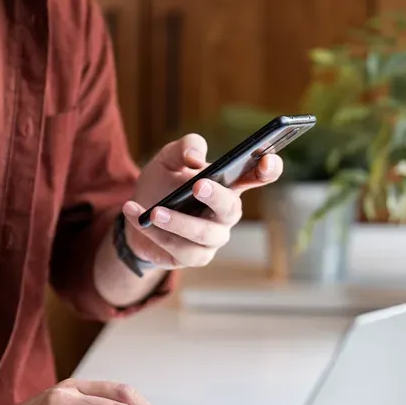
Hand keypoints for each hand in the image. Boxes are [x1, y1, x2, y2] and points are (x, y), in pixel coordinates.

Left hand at [122, 133, 281, 269]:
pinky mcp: (194, 257)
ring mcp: (212, 238)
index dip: (269, 169)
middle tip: (198, 185)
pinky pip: (179, 249)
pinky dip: (155, 233)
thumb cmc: (161, 183)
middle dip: (216, 197)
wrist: (136, 214)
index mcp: (228, 184)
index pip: (258, 175)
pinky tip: (137, 216)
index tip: (267, 160)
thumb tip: (196, 158)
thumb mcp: (168, 158)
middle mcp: (226, 213)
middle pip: (231, 209)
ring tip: (154, 211)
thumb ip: (184, 147)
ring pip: (203, 235)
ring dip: (178, 223)